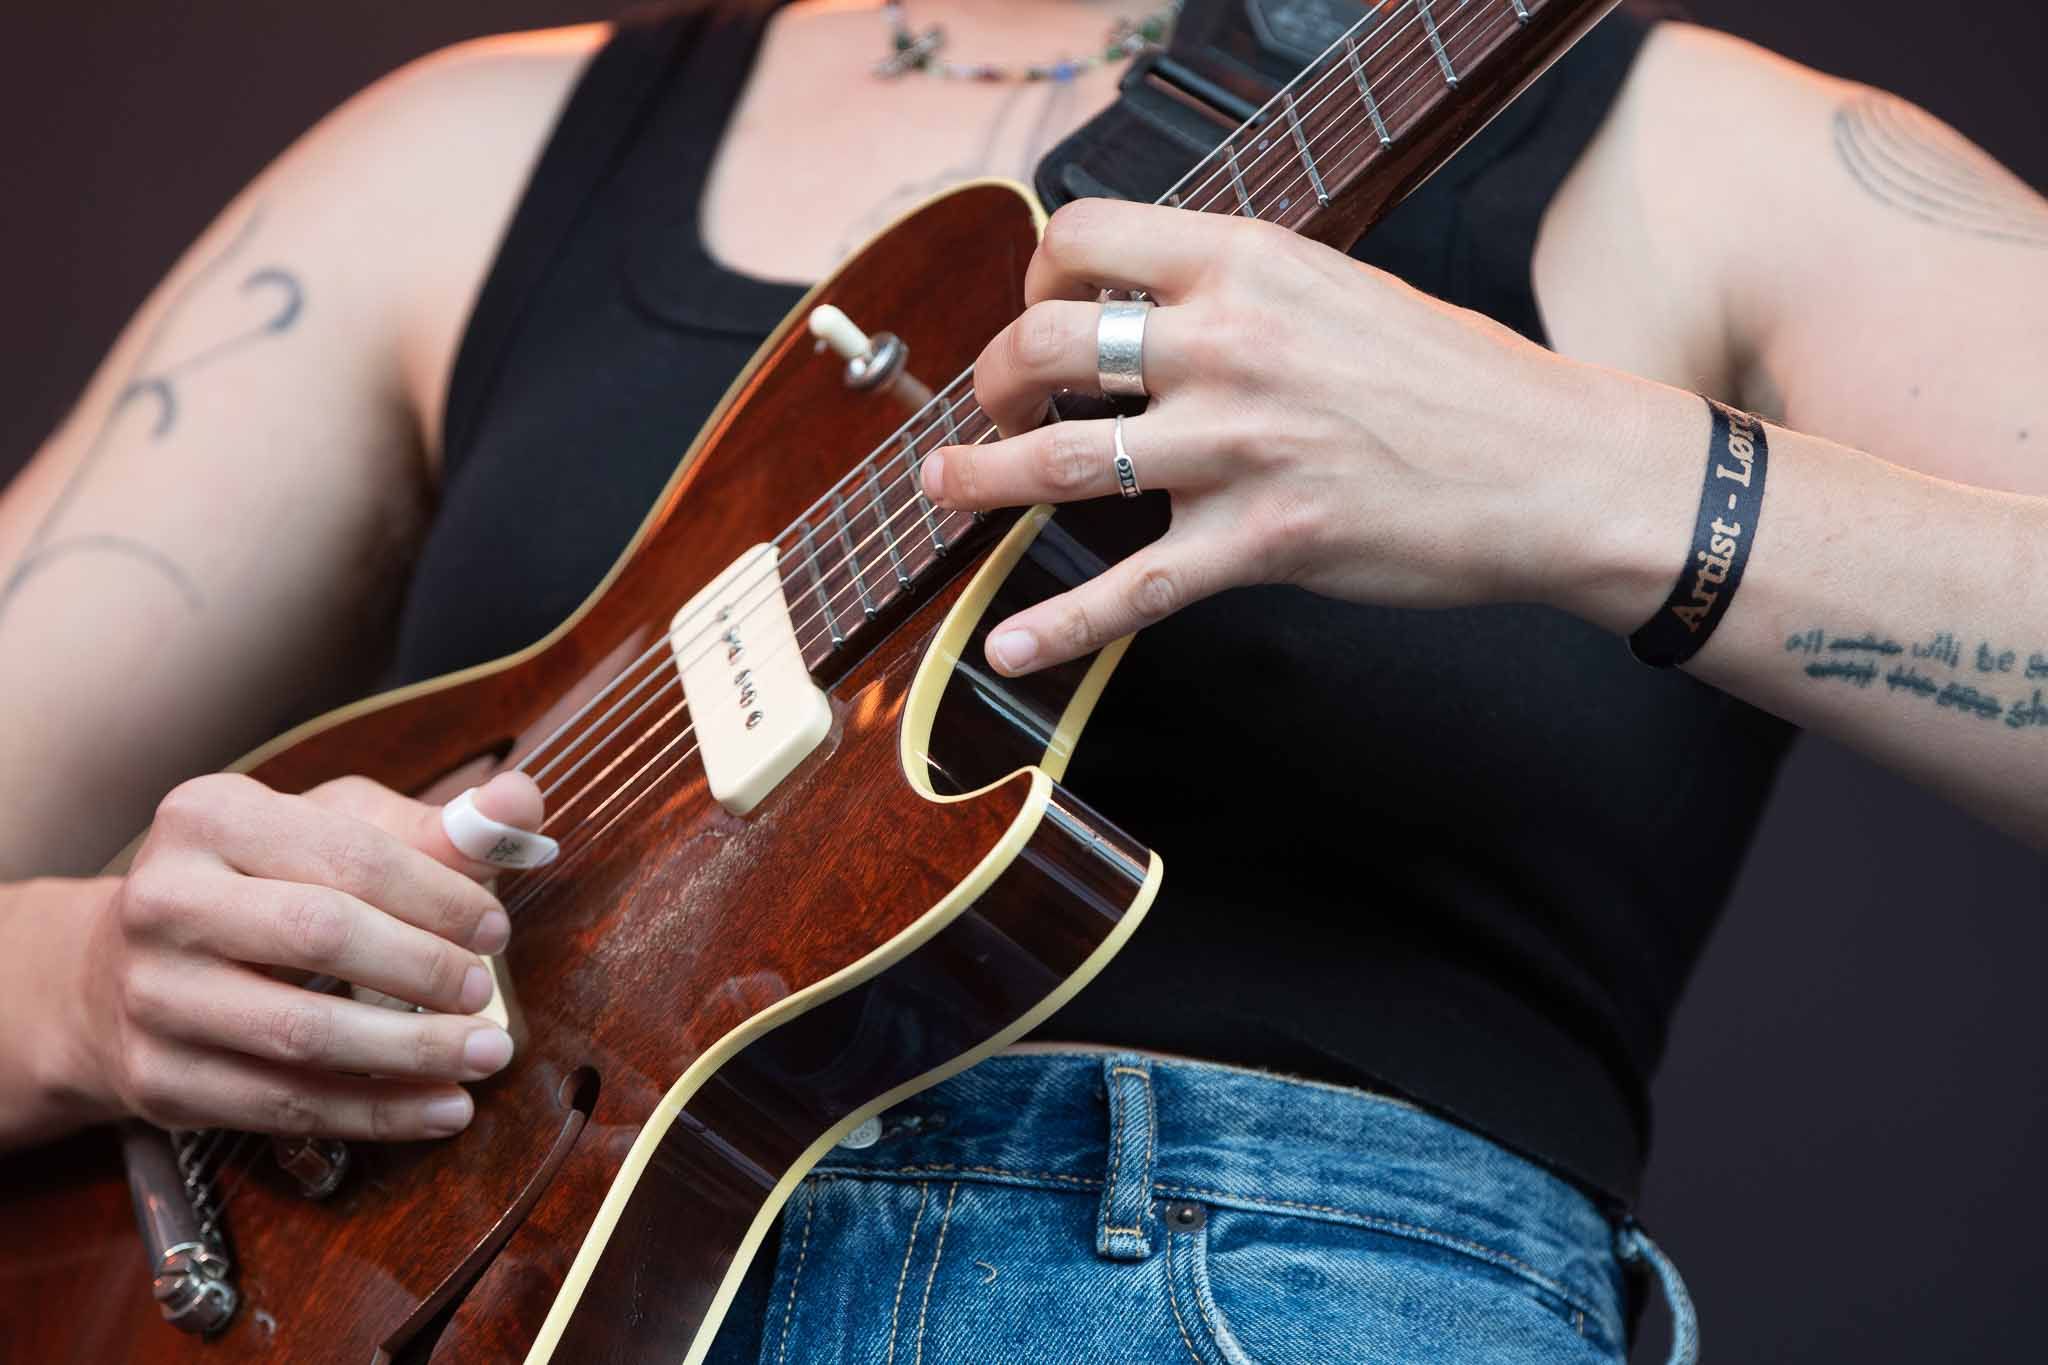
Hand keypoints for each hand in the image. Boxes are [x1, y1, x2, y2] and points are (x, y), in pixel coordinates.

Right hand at [70, 770, 543, 1139]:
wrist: (119, 974)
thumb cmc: (261, 887)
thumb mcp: (334, 832)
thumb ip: (434, 827)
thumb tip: (523, 805)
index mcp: (209, 816)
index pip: (349, 854)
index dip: (438, 895)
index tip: (495, 927)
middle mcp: (164, 900)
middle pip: (321, 934)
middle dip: (422, 966)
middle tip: (485, 990)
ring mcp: (153, 995)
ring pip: (303, 1034)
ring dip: (413, 1052)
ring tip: (487, 1055)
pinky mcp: (159, 1079)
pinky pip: (286, 1106)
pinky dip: (377, 1113)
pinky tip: (442, 1107)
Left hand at [921, 200, 1642, 674]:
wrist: (1556, 466)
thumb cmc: (1455, 379)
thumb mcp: (1338, 287)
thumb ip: (1237, 290)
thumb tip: (1142, 307)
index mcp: (1248, 263)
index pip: (1082, 238)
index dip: (1035, 276)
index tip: (1038, 315)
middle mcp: (1229, 345)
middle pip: (1042, 348)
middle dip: (992, 381)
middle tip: (993, 409)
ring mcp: (1239, 447)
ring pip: (1056, 464)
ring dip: (977, 479)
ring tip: (945, 488)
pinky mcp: (1260, 543)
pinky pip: (1130, 592)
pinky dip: (1055, 628)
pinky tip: (1005, 648)